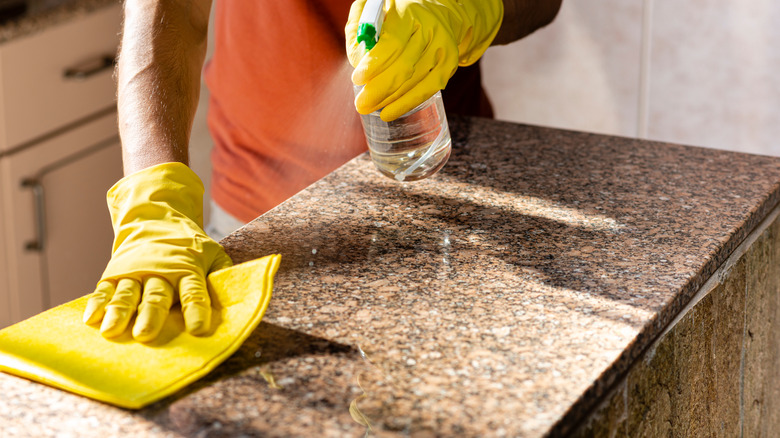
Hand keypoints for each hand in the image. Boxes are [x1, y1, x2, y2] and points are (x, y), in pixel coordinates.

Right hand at [83, 162, 232, 341]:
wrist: (156, 218)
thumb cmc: (190, 246)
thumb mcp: (212, 253)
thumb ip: (222, 273)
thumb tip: (236, 295)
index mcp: (187, 267)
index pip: (194, 291)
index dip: (196, 310)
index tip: (198, 330)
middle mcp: (160, 270)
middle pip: (157, 295)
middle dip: (151, 315)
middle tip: (145, 334)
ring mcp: (135, 271)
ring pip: (127, 294)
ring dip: (119, 312)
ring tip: (111, 331)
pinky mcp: (115, 273)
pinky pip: (104, 289)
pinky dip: (97, 303)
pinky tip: (90, 319)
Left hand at [346, 0, 503, 120]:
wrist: (436, 13)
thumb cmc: (397, 15)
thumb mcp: (373, 11)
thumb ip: (359, 30)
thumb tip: (357, 59)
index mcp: (408, 13)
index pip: (392, 43)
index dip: (374, 64)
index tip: (357, 78)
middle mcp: (429, 29)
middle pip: (404, 66)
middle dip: (380, 89)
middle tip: (361, 103)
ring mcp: (442, 48)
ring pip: (415, 81)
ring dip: (390, 99)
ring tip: (370, 107)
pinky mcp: (449, 63)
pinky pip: (428, 89)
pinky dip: (408, 103)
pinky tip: (390, 112)